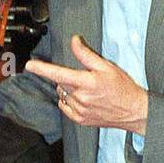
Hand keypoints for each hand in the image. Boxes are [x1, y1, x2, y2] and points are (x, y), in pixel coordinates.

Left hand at [25, 34, 148, 133]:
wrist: (133, 111)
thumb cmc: (122, 88)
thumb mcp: (106, 66)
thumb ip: (86, 55)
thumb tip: (75, 42)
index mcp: (86, 83)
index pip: (58, 74)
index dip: (42, 69)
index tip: (30, 66)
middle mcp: (81, 98)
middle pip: (61, 83)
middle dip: (67, 77)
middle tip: (84, 77)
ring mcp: (80, 111)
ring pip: (63, 95)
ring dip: (69, 90)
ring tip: (87, 90)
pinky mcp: (80, 120)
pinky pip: (66, 108)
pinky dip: (69, 101)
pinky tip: (83, 99)